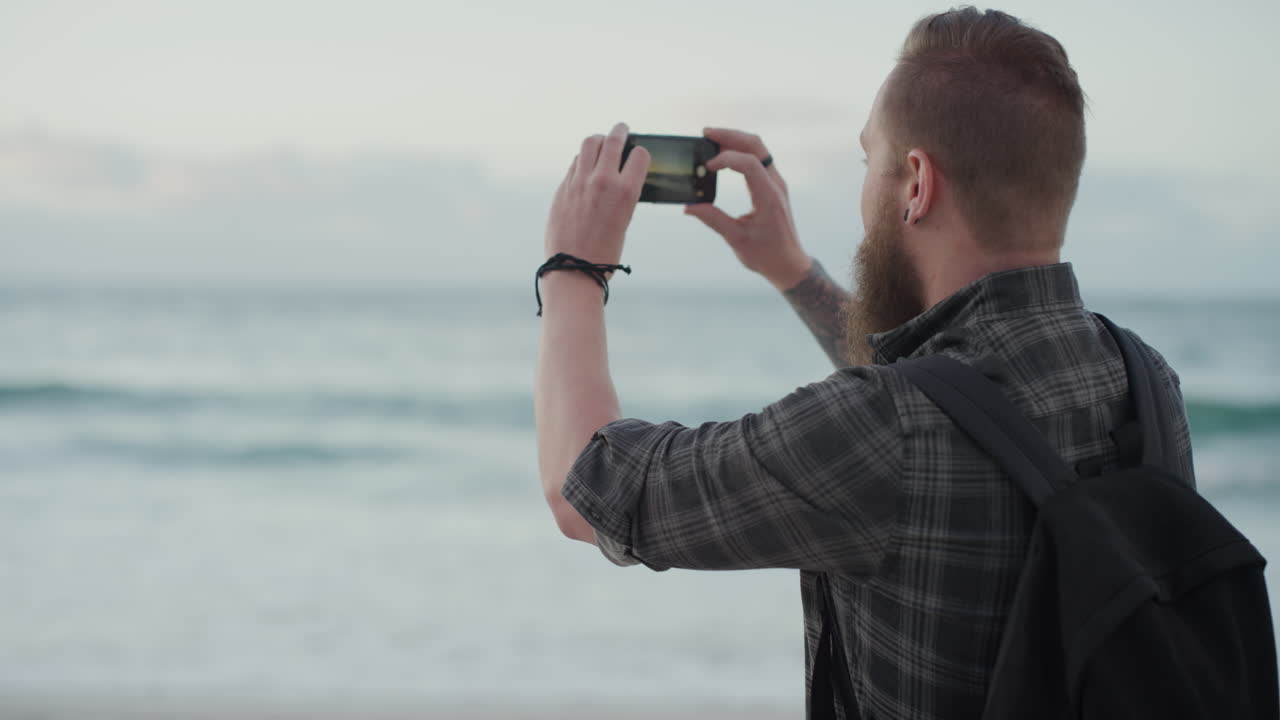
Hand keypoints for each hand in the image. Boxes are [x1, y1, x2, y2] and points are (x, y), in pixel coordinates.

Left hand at [544, 122, 649, 265]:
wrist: (574, 269)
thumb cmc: (604, 252)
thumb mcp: (624, 221)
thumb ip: (623, 194)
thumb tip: (622, 174)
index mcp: (626, 192)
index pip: (639, 155)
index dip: (641, 153)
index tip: (638, 153)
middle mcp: (603, 181)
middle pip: (613, 140)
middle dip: (621, 130)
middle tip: (623, 128)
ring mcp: (579, 182)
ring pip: (589, 144)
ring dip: (599, 139)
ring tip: (602, 141)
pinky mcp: (563, 188)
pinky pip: (575, 162)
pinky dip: (583, 159)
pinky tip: (587, 163)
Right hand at [684, 128, 810, 290]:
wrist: (788, 263)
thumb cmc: (766, 254)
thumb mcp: (736, 239)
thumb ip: (713, 220)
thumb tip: (689, 207)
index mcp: (768, 196)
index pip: (749, 163)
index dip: (726, 158)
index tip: (707, 167)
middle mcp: (775, 184)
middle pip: (756, 145)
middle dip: (730, 135)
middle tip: (706, 133)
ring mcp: (776, 183)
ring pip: (758, 148)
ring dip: (736, 140)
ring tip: (711, 139)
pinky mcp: (772, 186)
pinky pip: (759, 159)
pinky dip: (741, 151)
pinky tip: (724, 155)